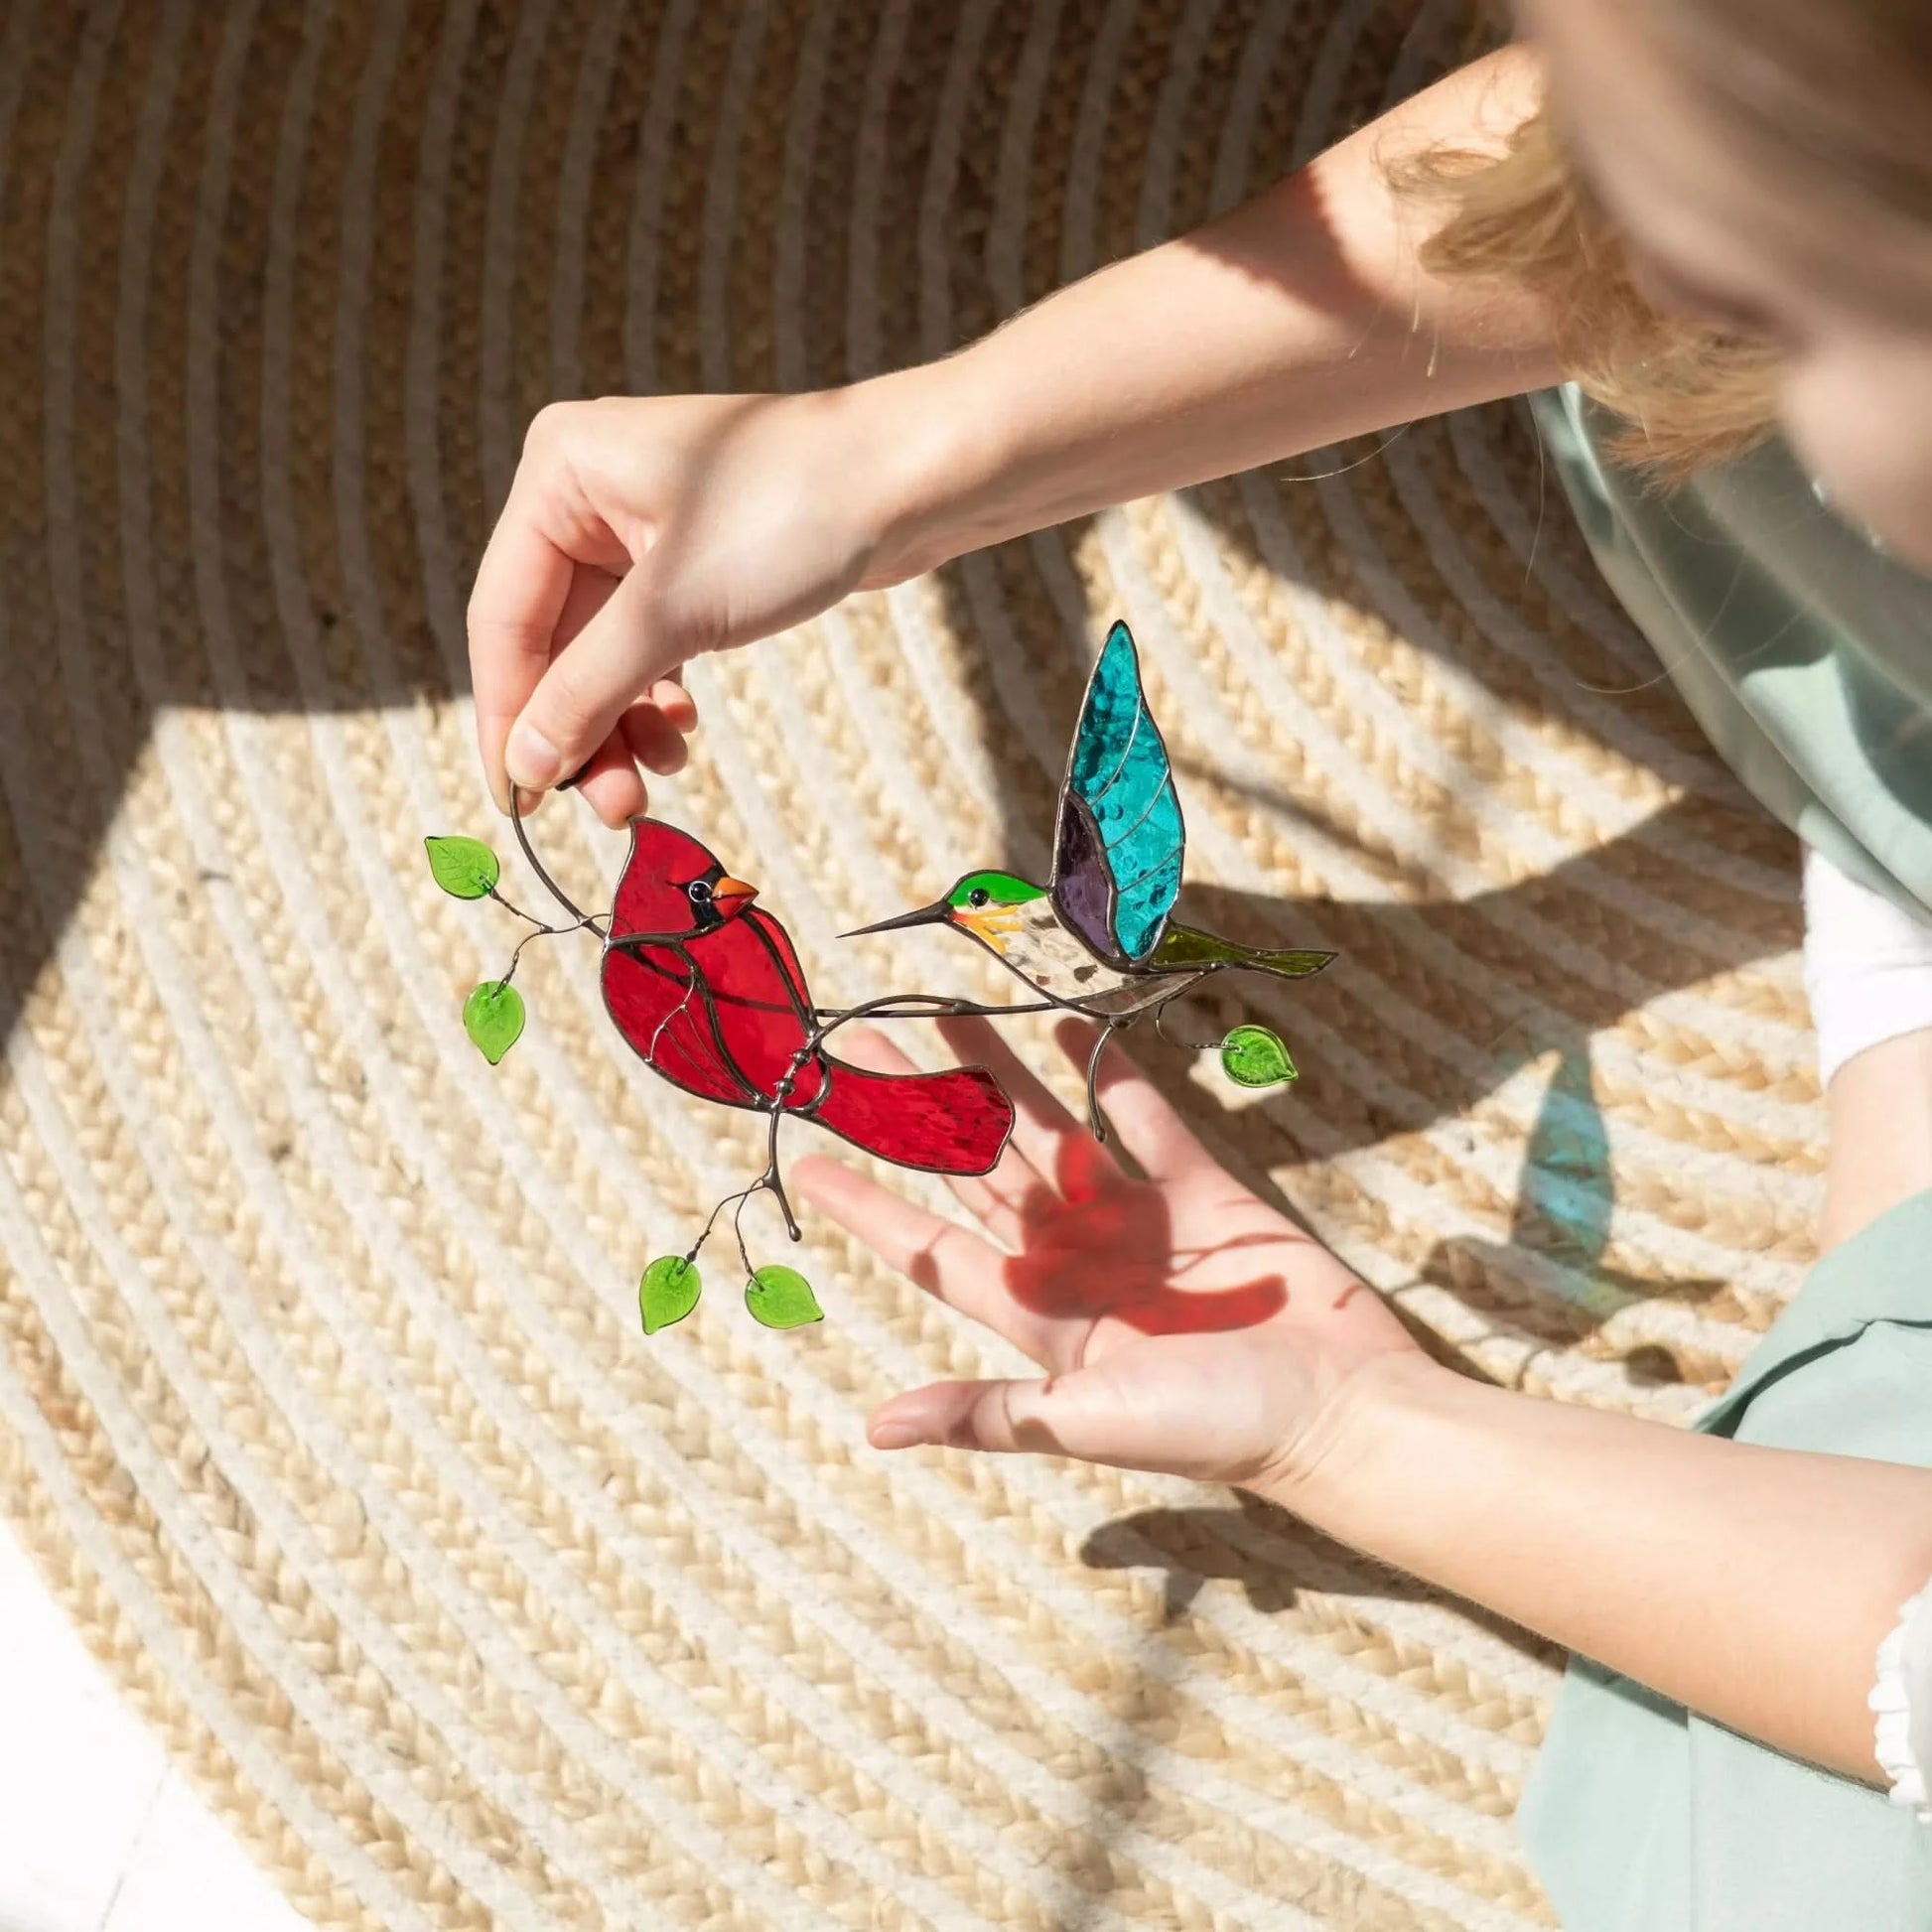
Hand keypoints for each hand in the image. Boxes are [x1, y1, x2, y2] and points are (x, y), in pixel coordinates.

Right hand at [467, 385, 920, 825]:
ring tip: (650, 788)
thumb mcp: (674, 612)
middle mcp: (584, 493)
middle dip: (580, 732)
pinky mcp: (688, 559)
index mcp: (556, 473)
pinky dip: (655, 697)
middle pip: (551, 644)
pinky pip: (645, 645)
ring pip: (600, 653)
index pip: (504, 619)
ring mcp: (636, 526)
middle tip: (610, 812)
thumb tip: (524, 771)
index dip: (509, 718)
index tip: (516, 805)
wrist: (910, 481)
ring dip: (619, 726)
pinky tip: (679, 735)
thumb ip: (588, 693)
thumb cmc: (792, 515)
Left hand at [793, 1016, 1421, 1489]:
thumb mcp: (1087, 1422)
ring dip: (996, 1070)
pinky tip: (1065, 1026)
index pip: (930, 1248)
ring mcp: (1136, 1217)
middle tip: (858, 1045)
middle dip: (916, 1109)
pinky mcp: (1203, 1188)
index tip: (809, 1160)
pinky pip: (1144, 1114)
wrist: (1340, 1409)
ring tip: (944, 1007)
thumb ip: (988, 1412)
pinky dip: (1107, 1070)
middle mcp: (1072, 1256)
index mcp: (1036, 1311)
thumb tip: (876, 1428)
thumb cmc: (1214, 1429)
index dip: (870, 1206)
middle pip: (973, 1167)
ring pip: (1048, 1125)